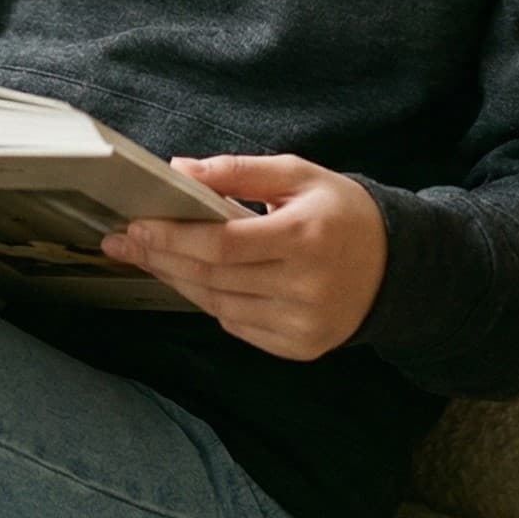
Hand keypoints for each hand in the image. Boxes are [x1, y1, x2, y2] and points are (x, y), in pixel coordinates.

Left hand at [102, 153, 387, 361]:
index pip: (224, 243)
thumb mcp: (298, 175)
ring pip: (219, 306)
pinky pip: (238, 327)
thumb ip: (239, 171)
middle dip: (161, 258)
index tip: (135, 225)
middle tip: (122, 242)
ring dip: (179, 280)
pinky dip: (212, 303)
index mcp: (305, 238)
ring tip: (150, 258)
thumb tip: (180, 169)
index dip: (174, 236)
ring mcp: (303, 325)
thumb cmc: (341, 212)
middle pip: (213, 277)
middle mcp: (305, 287)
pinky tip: (194, 280)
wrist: (396, 267)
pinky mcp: (300, 348)